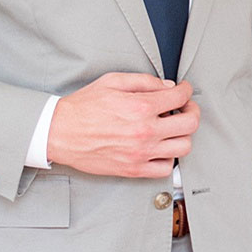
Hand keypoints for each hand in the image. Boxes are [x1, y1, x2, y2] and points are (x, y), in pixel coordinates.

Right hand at [47, 73, 197, 177]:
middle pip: (190, 124)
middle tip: (185, 108)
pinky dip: (169, 158)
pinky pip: (166, 168)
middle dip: (192, 112)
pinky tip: (161, 148)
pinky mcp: (134, 169)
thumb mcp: (112, 82)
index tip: (184, 91)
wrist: (60, 132)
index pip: (180, 97)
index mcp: (140, 107)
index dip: (186, 90)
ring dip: (183, 135)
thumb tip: (167, 86)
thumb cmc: (82, 107)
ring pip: (184, 147)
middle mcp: (145, 131)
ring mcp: (141, 153)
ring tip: (173, 129)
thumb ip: (144, 82)